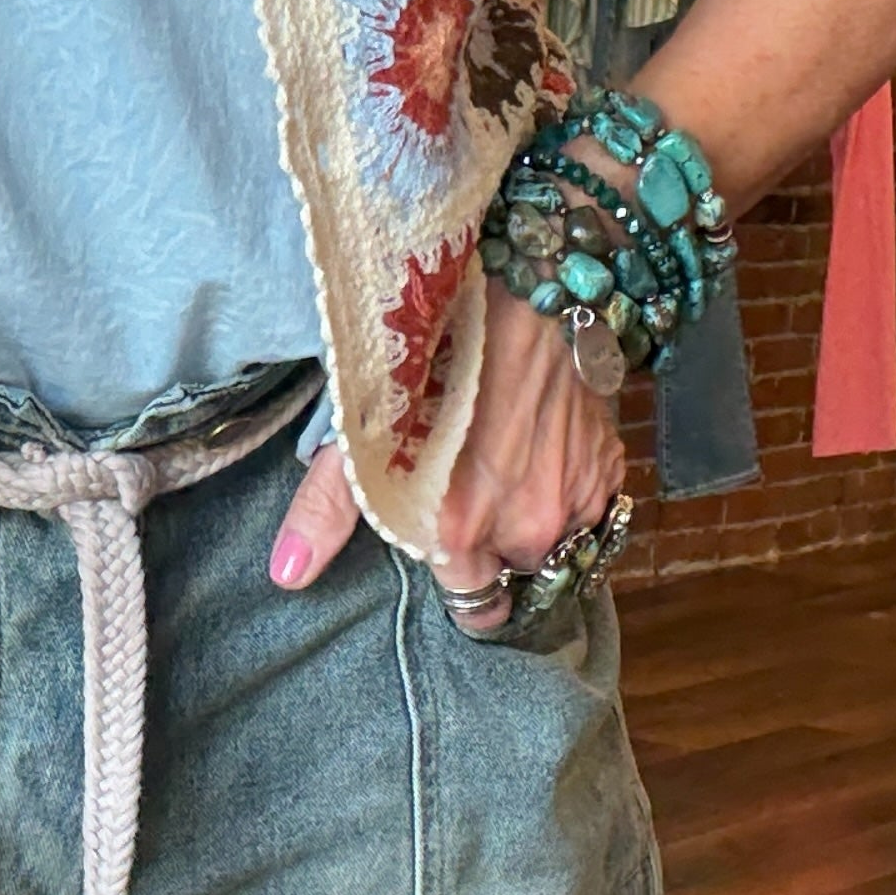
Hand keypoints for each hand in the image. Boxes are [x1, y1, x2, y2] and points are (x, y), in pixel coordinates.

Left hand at [266, 280, 625, 631]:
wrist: (516, 289)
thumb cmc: (430, 354)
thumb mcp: (360, 429)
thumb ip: (328, 510)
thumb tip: (287, 574)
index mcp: (460, 534)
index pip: (473, 606)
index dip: (457, 573)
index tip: (448, 542)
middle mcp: (527, 529)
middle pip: (513, 571)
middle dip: (496, 544)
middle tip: (473, 489)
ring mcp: (576, 498)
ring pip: (556, 541)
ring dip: (535, 514)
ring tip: (507, 460)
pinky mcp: (609, 463)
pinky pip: (591, 503)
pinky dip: (569, 484)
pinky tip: (541, 444)